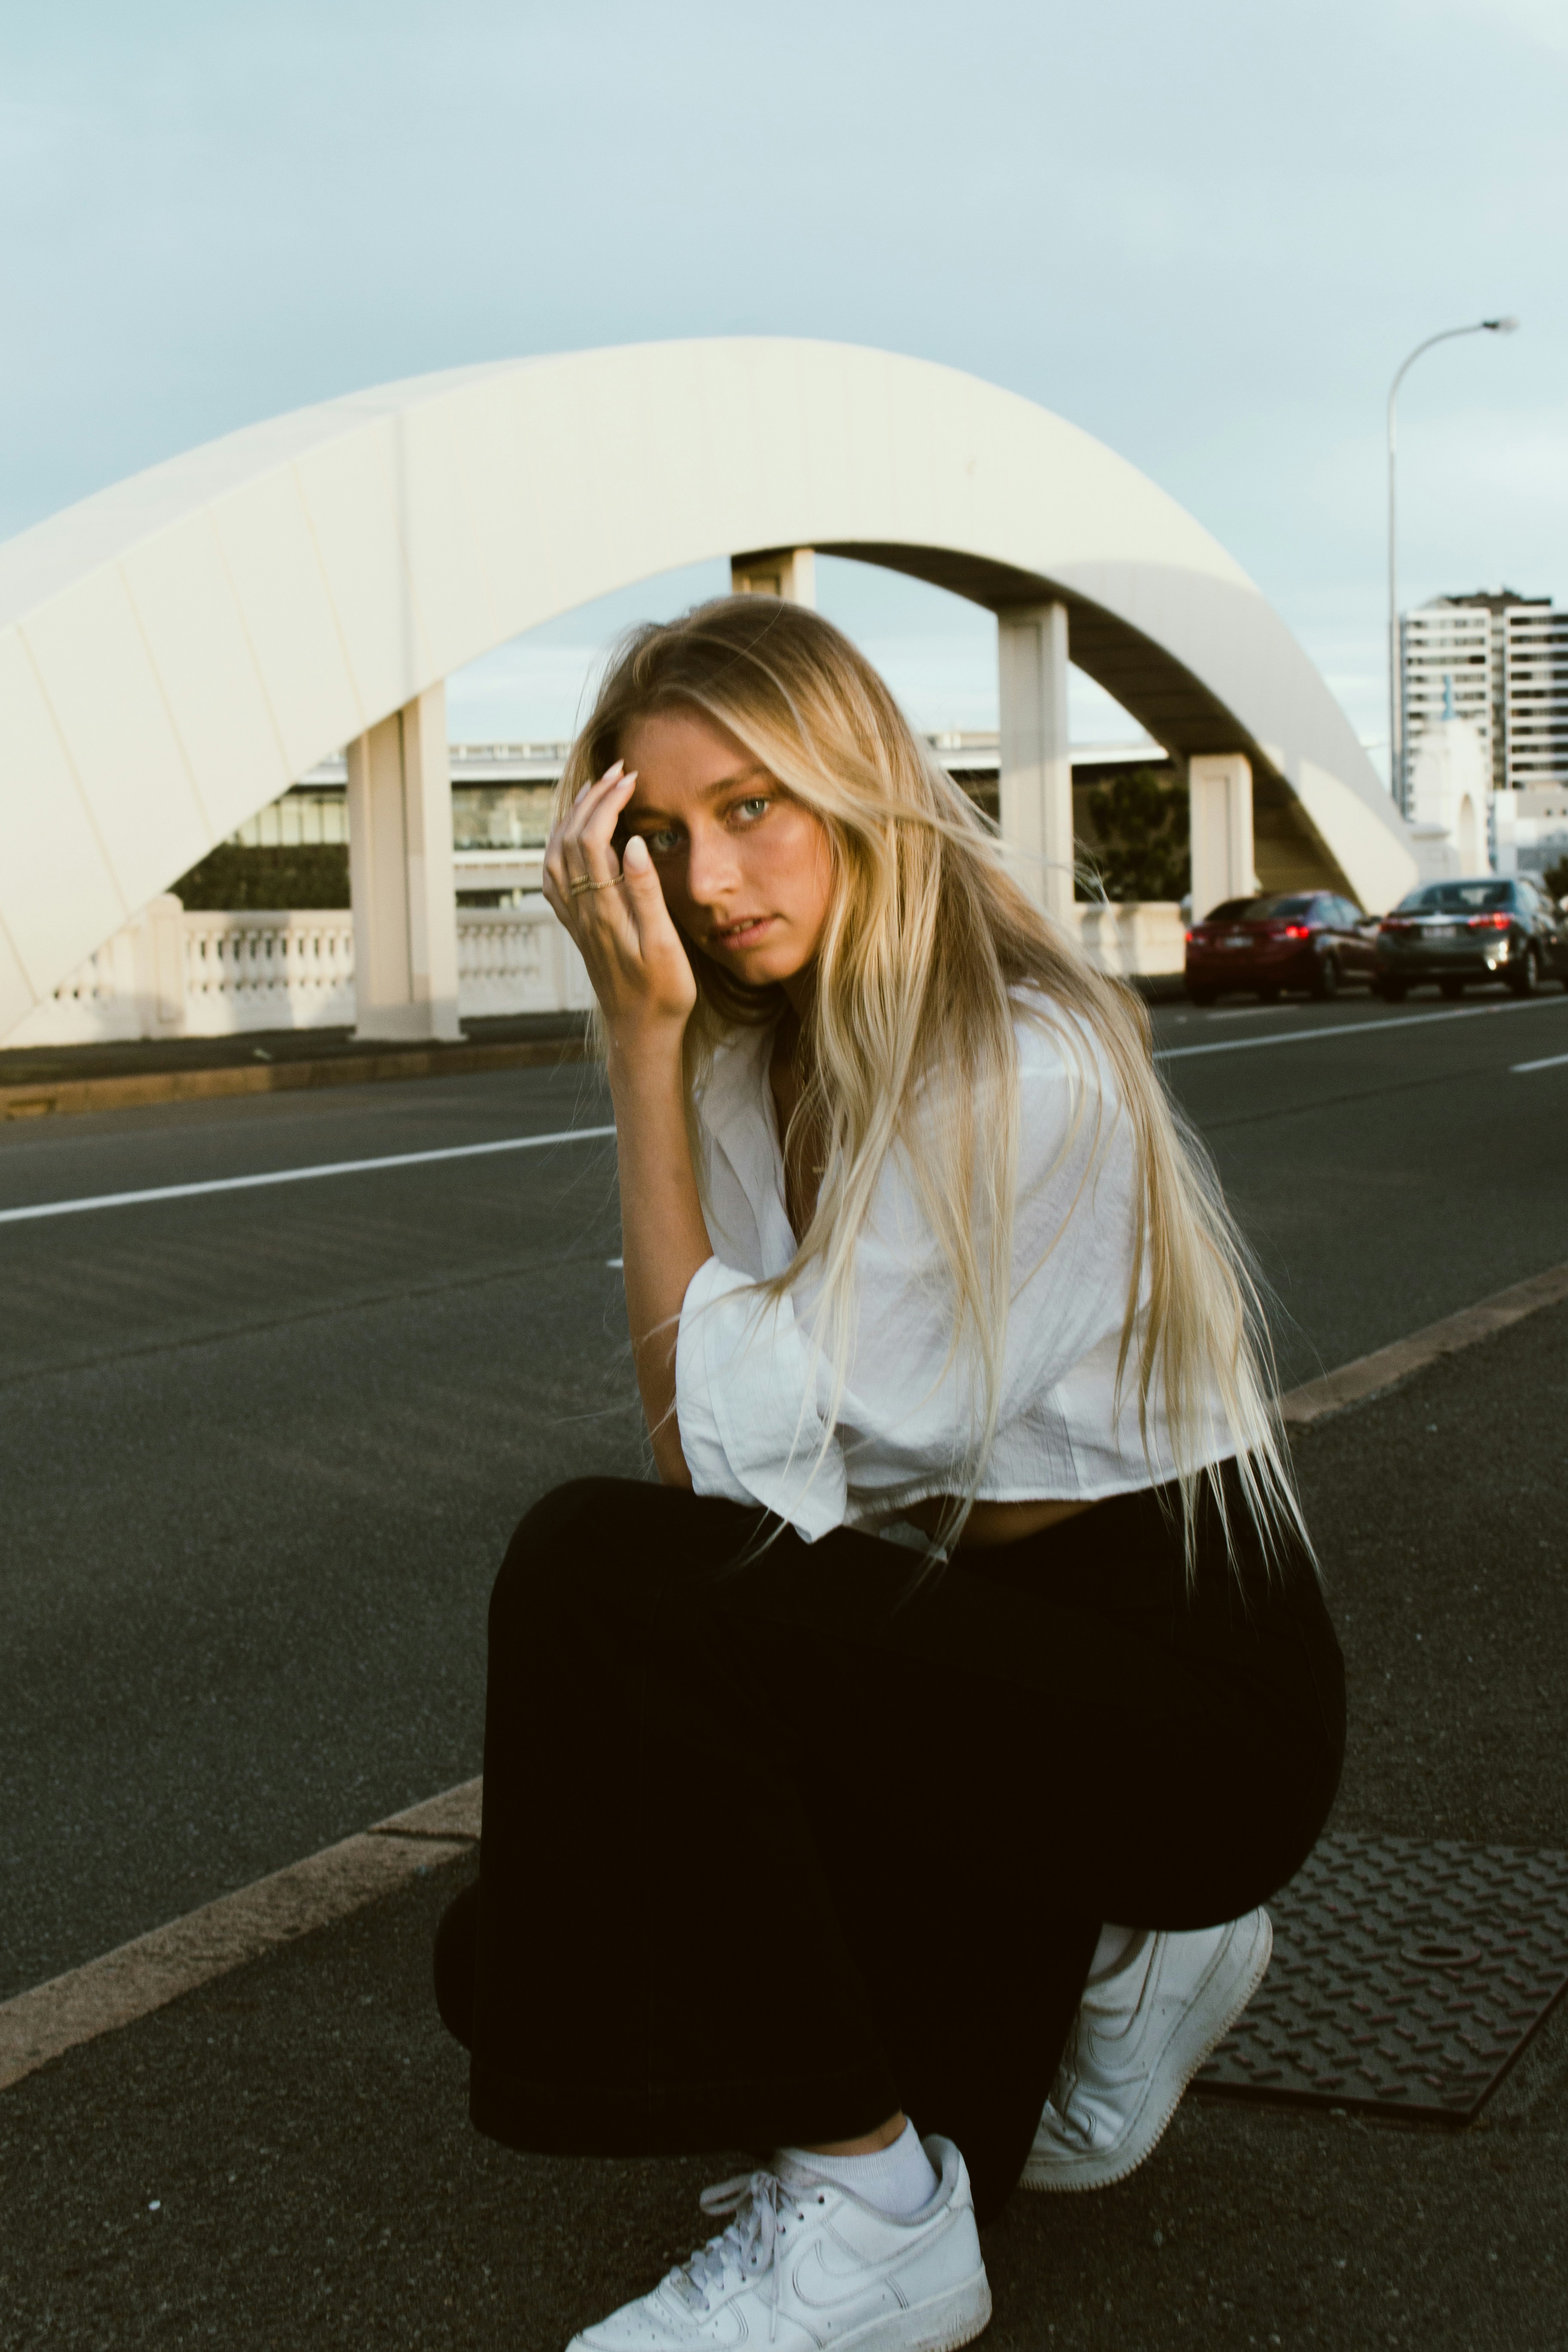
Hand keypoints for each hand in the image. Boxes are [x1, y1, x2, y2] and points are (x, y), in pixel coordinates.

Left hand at [543, 760, 697, 1057]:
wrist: (639, 1034)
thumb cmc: (663, 993)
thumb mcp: (665, 945)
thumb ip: (646, 893)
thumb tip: (634, 842)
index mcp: (605, 911)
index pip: (593, 838)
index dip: (607, 801)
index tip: (631, 778)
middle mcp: (582, 911)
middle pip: (570, 837)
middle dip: (592, 797)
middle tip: (619, 771)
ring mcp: (575, 919)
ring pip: (556, 853)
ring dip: (573, 816)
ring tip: (597, 790)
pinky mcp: (577, 927)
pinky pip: (554, 877)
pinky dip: (561, 845)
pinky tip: (575, 834)